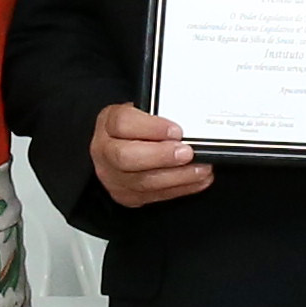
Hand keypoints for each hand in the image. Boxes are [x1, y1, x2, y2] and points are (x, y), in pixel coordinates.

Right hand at [91, 101, 210, 208]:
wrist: (121, 147)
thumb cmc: (136, 127)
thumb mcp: (143, 111)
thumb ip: (160, 114)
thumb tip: (189, 120)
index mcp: (107, 123)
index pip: (122, 124)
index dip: (151, 128)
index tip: (176, 130)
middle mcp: (104, 151)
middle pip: (126, 157)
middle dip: (161, 156)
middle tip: (187, 153)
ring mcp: (113, 177)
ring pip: (143, 181)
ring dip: (178, 176)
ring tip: (201, 169)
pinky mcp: (127, 196)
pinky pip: (155, 195)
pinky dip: (181, 188)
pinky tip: (197, 180)